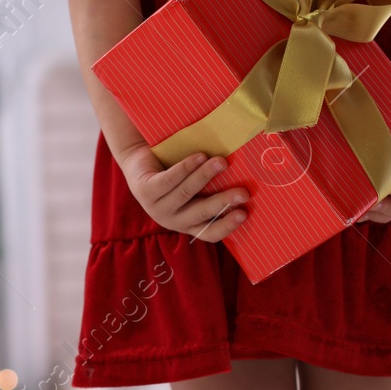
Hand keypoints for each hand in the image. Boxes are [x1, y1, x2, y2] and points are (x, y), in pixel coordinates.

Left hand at [116, 142, 247, 241]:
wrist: (139, 161)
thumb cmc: (175, 175)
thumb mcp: (195, 188)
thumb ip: (215, 188)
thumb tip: (251, 177)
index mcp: (188, 224)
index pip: (209, 233)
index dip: (227, 226)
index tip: (245, 213)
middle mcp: (172, 220)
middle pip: (200, 213)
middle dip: (223, 202)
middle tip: (243, 192)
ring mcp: (156, 207)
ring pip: (185, 192)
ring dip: (205, 176)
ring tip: (222, 162)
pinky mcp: (144, 191)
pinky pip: (168, 180)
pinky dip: (185, 168)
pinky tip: (199, 156)